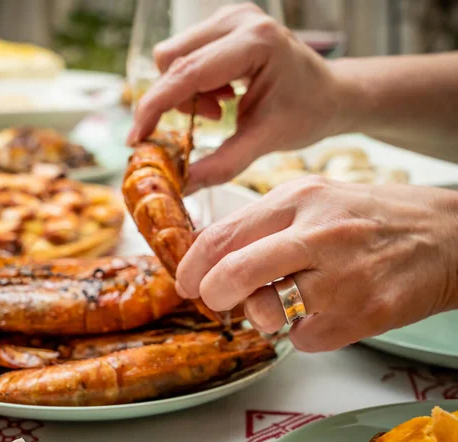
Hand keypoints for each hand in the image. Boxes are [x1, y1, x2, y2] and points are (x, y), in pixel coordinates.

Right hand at [127, 2, 358, 194]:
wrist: (332, 93)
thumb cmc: (308, 112)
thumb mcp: (266, 141)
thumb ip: (222, 164)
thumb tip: (183, 184)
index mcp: (256, 42)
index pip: (186, 73)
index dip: (154, 107)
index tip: (137, 138)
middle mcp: (239, 19)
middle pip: (171, 60)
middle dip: (177, 99)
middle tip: (212, 120)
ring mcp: (231, 17)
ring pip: (174, 57)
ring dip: (187, 91)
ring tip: (222, 108)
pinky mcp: (225, 24)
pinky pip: (186, 54)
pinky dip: (195, 82)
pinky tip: (224, 96)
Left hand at [175, 176, 457, 351]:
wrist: (444, 237)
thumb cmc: (367, 218)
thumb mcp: (311, 200)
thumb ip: (260, 223)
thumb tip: (207, 253)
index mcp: (300, 198)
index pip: (223, 235)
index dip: (192, 264)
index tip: (185, 280)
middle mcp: (319, 234)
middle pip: (235, 273)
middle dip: (212, 294)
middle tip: (214, 298)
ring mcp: (343, 278)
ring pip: (266, 312)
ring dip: (260, 314)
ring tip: (278, 301)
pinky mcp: (363, 316)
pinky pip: (304, 338)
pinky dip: (301, 331)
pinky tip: (321, 309)